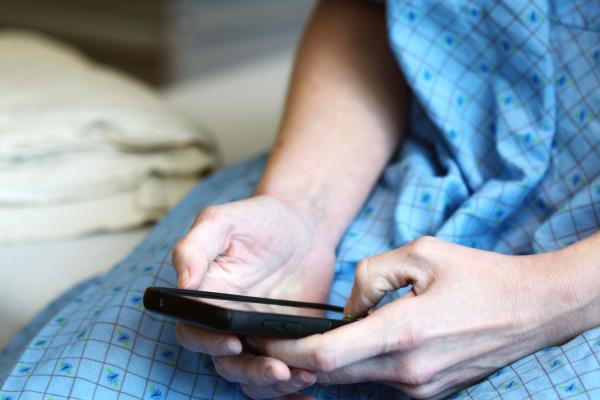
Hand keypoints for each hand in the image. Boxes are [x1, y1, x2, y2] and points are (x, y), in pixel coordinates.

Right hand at [173, 195, 334, 397]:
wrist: (303, 225)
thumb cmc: (259, 219)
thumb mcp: (222, 220)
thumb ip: (195, 247)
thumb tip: (183, 285)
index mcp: (206, 297)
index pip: (193, 331)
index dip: (208, 343)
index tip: (233, 342)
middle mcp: (227, 321)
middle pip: (226, 363)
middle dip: (250, 373)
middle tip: (278, 370)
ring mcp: (257, 334)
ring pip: (254, 376)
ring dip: (275, 385)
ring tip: (304, 376)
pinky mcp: (286, 340)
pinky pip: (285, 370)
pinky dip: (295, 383)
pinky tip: (314, 379)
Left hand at [250, 236, 584, 398]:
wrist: (534, 309)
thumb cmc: (479, 275)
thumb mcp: (420, 254)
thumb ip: (370, 277)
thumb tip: (348, 310)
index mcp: (404, 332)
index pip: (327, 356)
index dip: (287, 352)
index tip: (262, 341)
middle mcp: (409, 370)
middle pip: (333, 375)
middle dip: (297, 361)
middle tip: (272, 341)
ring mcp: (420, 387)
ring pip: (355, 379)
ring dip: (328, 363)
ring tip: (311, 338)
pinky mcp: (429, 392)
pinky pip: (380, 380)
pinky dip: (359, 365)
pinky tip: (356, 342)